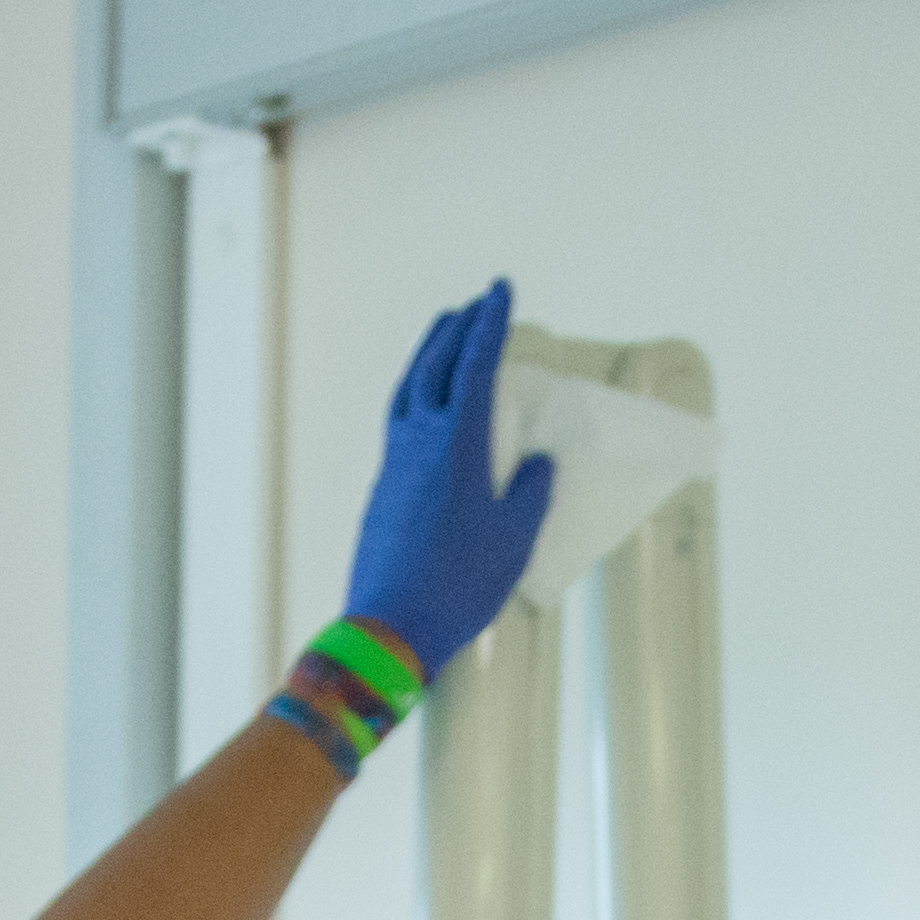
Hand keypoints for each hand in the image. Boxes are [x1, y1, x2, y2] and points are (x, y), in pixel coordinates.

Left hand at [338, 279, 555, 677]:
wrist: (388, 629)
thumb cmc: (457, 586)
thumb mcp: (513, 539)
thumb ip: (530, 492)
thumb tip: (537, 462)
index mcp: (457, 444)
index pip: (475, 365)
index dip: (490, 324)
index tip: (499, 290)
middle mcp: (419, 441)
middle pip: (435, 365)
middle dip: (458, 329)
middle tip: (474, 304)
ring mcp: (394, 463)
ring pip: (408, 389)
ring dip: (428, 355)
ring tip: (444, 334)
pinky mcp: (382, 488)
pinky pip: (398, 420)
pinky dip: (414, 393)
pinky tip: (423, 402)